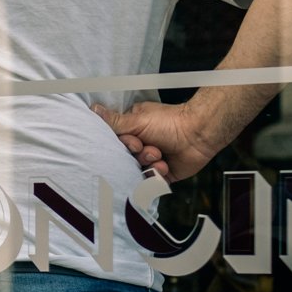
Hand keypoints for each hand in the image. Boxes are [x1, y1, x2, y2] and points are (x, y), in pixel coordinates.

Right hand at [91, 100, 212, 182]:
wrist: (198, 134)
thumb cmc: (170, 122)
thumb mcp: (137, 120)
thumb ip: (114, 121)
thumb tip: (92, 109)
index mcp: (134, 129)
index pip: (118, 143)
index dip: (125, 146)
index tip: (135, 142)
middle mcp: (142, 143)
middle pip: (127, 159)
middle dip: (139, 156)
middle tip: (150, 148)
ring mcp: (152, 158)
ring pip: (139, 170)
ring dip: (149, 164)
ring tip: (160, 155)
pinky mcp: (163, 172)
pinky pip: (151, 181)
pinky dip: (158, 175)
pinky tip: (165, 165)